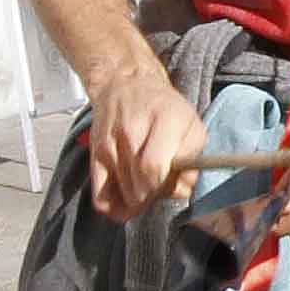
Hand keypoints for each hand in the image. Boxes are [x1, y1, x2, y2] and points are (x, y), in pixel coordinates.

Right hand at [84, 58, 204, 225]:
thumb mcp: (192, 125)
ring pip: (122, 193)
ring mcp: (110, 144)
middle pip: (139, 185)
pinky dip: (114, 205)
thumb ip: (194, 159)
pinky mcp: (95, 155)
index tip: (171, 186)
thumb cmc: (164, 108)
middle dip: (154, 195)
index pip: (153, 167)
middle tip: (161, 187)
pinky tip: (126, 200)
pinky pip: (100, 195)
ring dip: (138, 200)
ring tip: (147, 185)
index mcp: (163, 121)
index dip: (163, 186)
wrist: (126, 85)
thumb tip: (183, 189)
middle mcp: (132, 132)